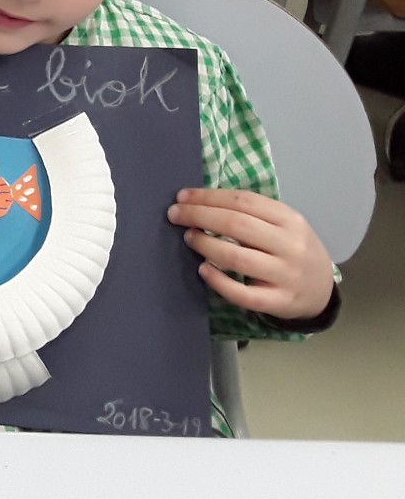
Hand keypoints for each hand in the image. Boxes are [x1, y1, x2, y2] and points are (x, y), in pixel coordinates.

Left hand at [168, 188, 333, 320]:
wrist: (323, 291)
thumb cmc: (292, 250)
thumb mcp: (284, 225)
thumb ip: (252, 214)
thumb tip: (201, 200)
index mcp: (290, 220)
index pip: (244, 201)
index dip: (209, 197)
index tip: (183, 196)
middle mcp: (290, 246)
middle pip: (238, 225)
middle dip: (200, 216)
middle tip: (175, 214)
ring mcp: (285, 276)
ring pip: (238, 258)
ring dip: (206, 245)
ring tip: (189, 238)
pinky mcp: (278, 302)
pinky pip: (243, 294)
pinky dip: (218, 281)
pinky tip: (202, 270)